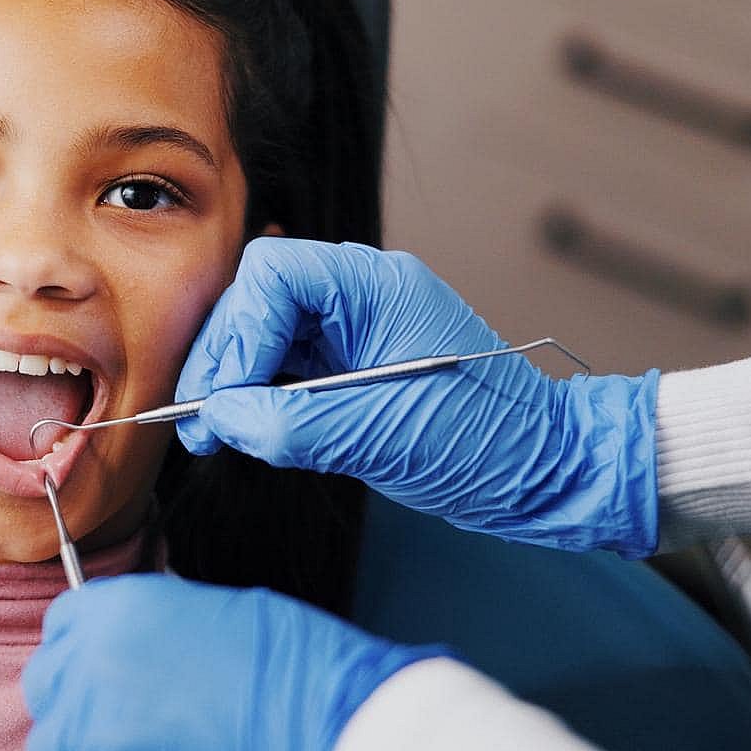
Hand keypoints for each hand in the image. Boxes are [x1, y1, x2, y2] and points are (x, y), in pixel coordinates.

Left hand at [23, 575, 444, 750]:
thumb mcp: (210, 617)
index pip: (61, 626)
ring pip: (56, 749)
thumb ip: (151, 634)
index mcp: (115, 607)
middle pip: (46, 687)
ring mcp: (89, 727)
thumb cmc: (292, 668)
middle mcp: (88, 660)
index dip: (86, 652)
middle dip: (77, 705)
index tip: (106, 671)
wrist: (327, 725)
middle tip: (123, 724)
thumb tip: (135, 654)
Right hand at [177, 238, 659, 556]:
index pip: (274, 276)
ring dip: (231, 381)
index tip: (223, 393)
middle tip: (200, 418)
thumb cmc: (494, 444)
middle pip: (258, 302)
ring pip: (265, 336)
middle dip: (223, 358)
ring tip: (208, 433)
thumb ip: (293, 424)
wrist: (550, 474)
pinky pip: (285, 368)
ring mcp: (357, 331)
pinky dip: (256, 398)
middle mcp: (362, 297)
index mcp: (378, 287)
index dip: (237, 332)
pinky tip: (237, 430)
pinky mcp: (352, 370)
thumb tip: (219, 419)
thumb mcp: (385, 436)